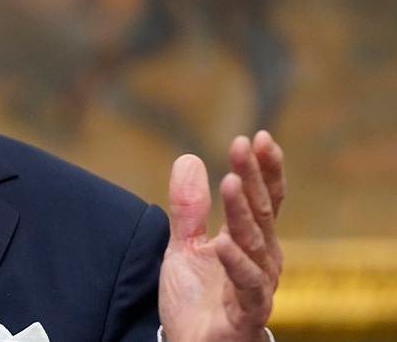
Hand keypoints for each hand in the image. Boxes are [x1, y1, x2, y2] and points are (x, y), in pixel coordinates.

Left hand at [159, 131, 284, 341]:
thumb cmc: (197, 299)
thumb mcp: (184, 246)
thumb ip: (188, 208)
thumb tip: (189, 159)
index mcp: (250, 240)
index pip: (262, 198)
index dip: (263, 168)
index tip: (256, 136)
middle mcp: (261, 258)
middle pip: (260, 211)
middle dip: (254, 176)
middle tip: (244, 143)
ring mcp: (257, 283)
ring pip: (254, 242)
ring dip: (242, 212)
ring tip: (232, 181)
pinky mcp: (247, 310)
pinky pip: (247, 285)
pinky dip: (237, 263)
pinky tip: (224, 243)